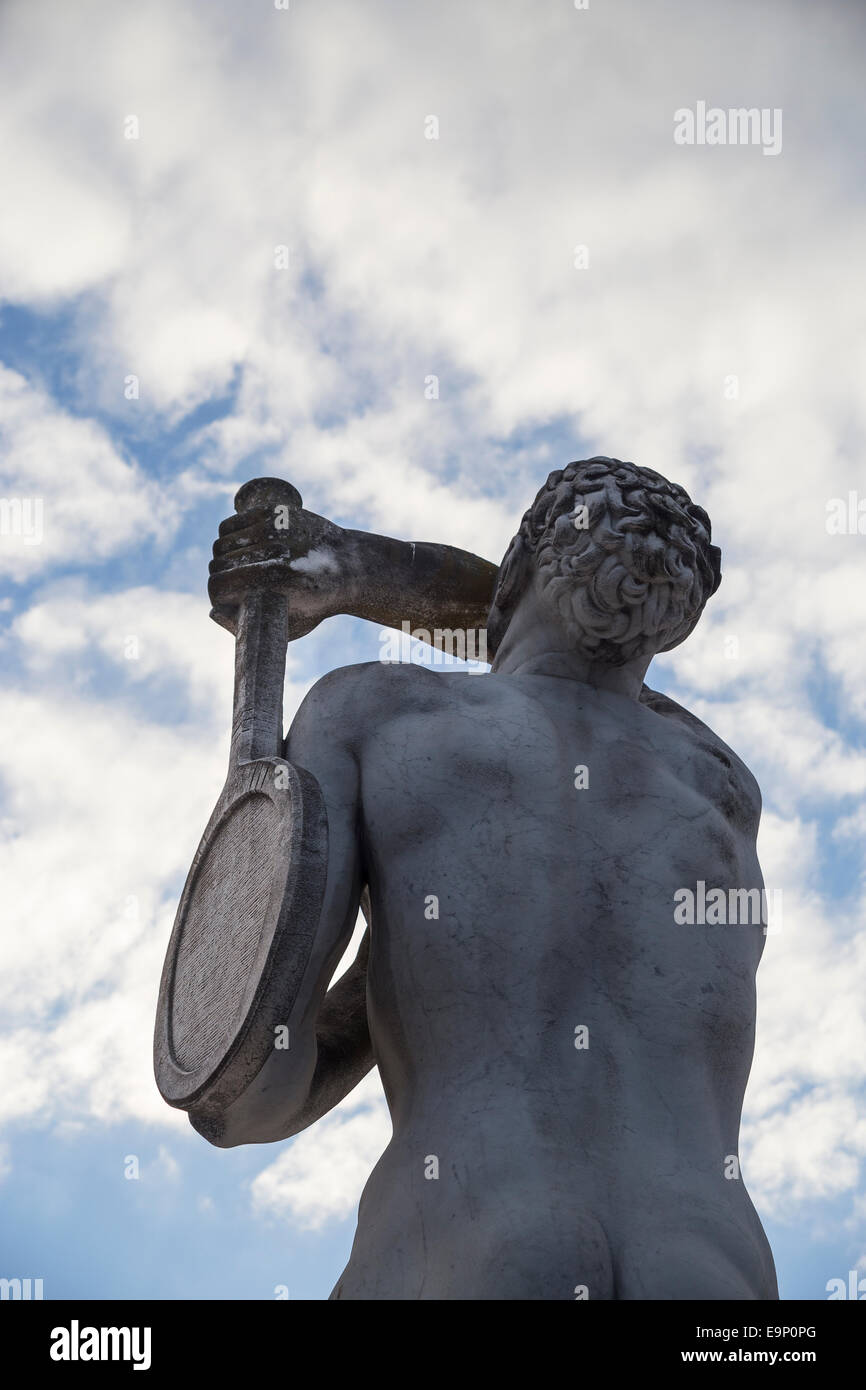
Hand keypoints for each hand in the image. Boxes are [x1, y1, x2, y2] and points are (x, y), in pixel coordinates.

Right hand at [208, 485, 354, 639]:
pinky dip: (228, 534)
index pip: (219, 586)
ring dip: (223, 556)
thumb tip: (213, 610)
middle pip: (218, 563)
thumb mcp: (289, 626)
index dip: (216, 595)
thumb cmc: (318, 602)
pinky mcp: (276, 512)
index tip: (224, 598)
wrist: (352, 567)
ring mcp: (276, 528)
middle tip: (231, 583)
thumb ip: (252, 624)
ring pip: (222, 541)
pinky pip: (232, 523)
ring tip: (235, 565)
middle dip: (220, 576)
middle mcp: (276, 551)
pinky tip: (237, 544)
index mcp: (278, 581)